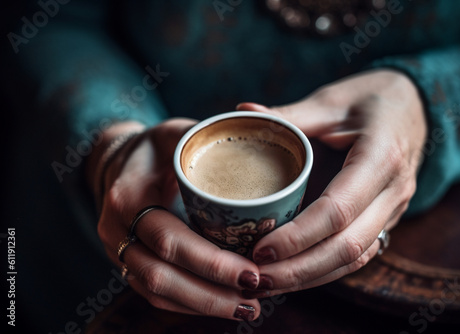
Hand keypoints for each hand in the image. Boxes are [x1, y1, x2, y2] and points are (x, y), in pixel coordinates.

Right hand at [87, 119, 260, 320]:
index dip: (211, 262)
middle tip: (255, 297)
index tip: (251, 271)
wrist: (118, 161)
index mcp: (129, 196)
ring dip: (203, 305)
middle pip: (162, 275)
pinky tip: (220, 305)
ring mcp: (117, 250)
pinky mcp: (126, 262)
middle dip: (212, 293)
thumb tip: (257, 144)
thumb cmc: (154, 146)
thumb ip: (207, 142)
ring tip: (246, 307)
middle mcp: (117, 229)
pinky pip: (153, 293)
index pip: (171, 239)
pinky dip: (188, 304)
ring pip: (156, 292)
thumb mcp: (176, 133)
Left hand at [237, 69, 426, 295]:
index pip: (338, 210)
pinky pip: (360, 253)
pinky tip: (294, 275)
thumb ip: (290, 114)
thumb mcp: (332, 100)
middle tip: (255, 277)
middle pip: (348, 247)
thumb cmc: (373, 99)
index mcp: (381, 157)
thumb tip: (243, 110)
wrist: (416, 105)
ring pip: (356, 258)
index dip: (298, 236)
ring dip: (311, 277)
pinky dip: (326, 269)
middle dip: (299, 269)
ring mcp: (395, 209)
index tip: (260, 249)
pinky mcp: (387, 218)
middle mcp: (394, 191)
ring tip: (268, 284)